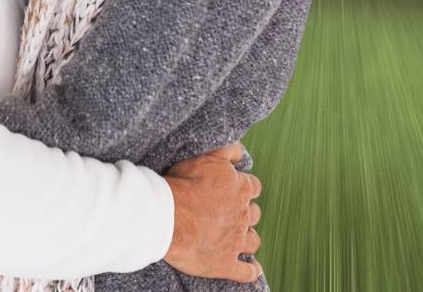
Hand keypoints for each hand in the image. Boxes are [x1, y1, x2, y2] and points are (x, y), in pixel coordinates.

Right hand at [161, 142, 263, 282]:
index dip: (246, 188)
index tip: (238, 190)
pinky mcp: (226, 263)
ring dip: (249, 239)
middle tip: (233, 214)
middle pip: (254, 214)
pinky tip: (252, 269)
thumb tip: (239, 150)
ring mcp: (236, 241)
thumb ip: (226, 152)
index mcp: (239, 189)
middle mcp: (242, 215)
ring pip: (253, 241)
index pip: (253, 186)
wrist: (168, 217)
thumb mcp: (207, 157)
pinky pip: (246, 271)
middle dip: (246, 214)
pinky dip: (251, 270)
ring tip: (242, 240)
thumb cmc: (184, 185)